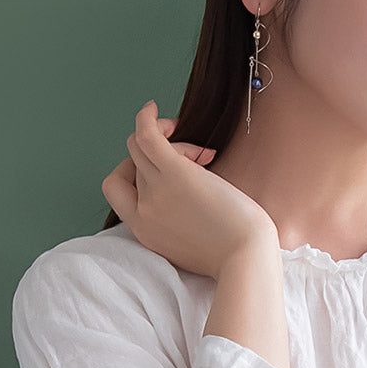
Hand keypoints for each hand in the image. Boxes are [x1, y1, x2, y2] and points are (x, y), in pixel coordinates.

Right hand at [102, 101, 276, 278]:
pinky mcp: (174, 173)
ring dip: (166, 139)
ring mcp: (155, 191)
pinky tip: (153, 107)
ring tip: (200, 152)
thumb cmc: (237, 254)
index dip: (133, 172)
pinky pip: (145, 135)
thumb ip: (179, 225)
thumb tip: (189, 201)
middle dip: (158, 156)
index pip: (118, 192)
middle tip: (195, 159)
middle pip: (133, 165)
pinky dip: (146, 118)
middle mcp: (142, 212)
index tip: (162, 172)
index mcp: (145, 232)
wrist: (247, 260)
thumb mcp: (194, 247)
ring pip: (140, 147)